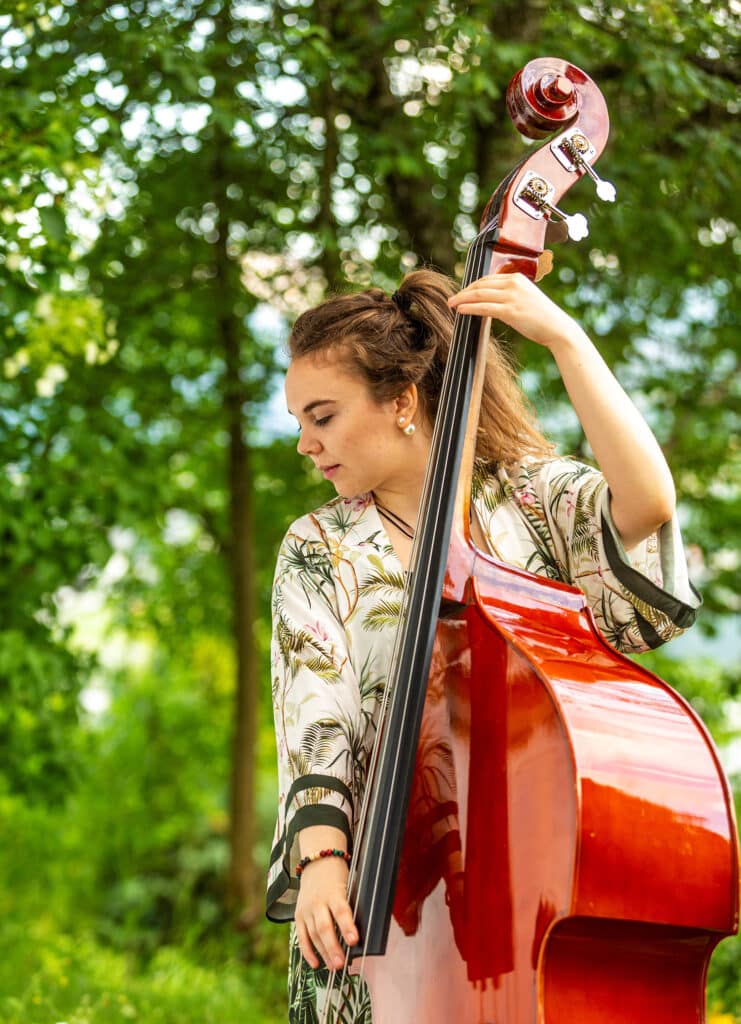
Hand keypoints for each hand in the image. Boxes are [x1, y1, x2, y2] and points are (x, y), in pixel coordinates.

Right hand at [295, 855, 358, 970]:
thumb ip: (350, 906)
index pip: (341, 911)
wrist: (317, 862)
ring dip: (323, 953)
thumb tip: (358, 934)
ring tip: (333, 967)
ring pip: (313, 934)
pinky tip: (316, 964)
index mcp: (333, 892)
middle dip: (333, 947)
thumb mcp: (348, 885)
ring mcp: (306, 909)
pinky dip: (307, 951)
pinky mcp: (298, 915)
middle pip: (324, 927)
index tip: (354, 941)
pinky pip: (301, 936)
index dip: (347, 926)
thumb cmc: (338, 877)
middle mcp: (317, 902)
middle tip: (341, 964)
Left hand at [447, 272, 579, 350]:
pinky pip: (484, 307)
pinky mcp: (510, 311)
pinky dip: (470, 308)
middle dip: (463, 292)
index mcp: (517, 278)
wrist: (558, 328)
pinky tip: (460, 310)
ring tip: (451, 304)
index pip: (487, 279)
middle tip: (452, 298)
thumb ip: (511, 296)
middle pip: (480, 285)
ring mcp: (512, 297)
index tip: (462, 293)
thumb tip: (493, 302)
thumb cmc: (542, 318)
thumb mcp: (526, 299)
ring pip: (479, 294)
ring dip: (462, 299)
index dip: (472, 286)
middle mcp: (513, 284)